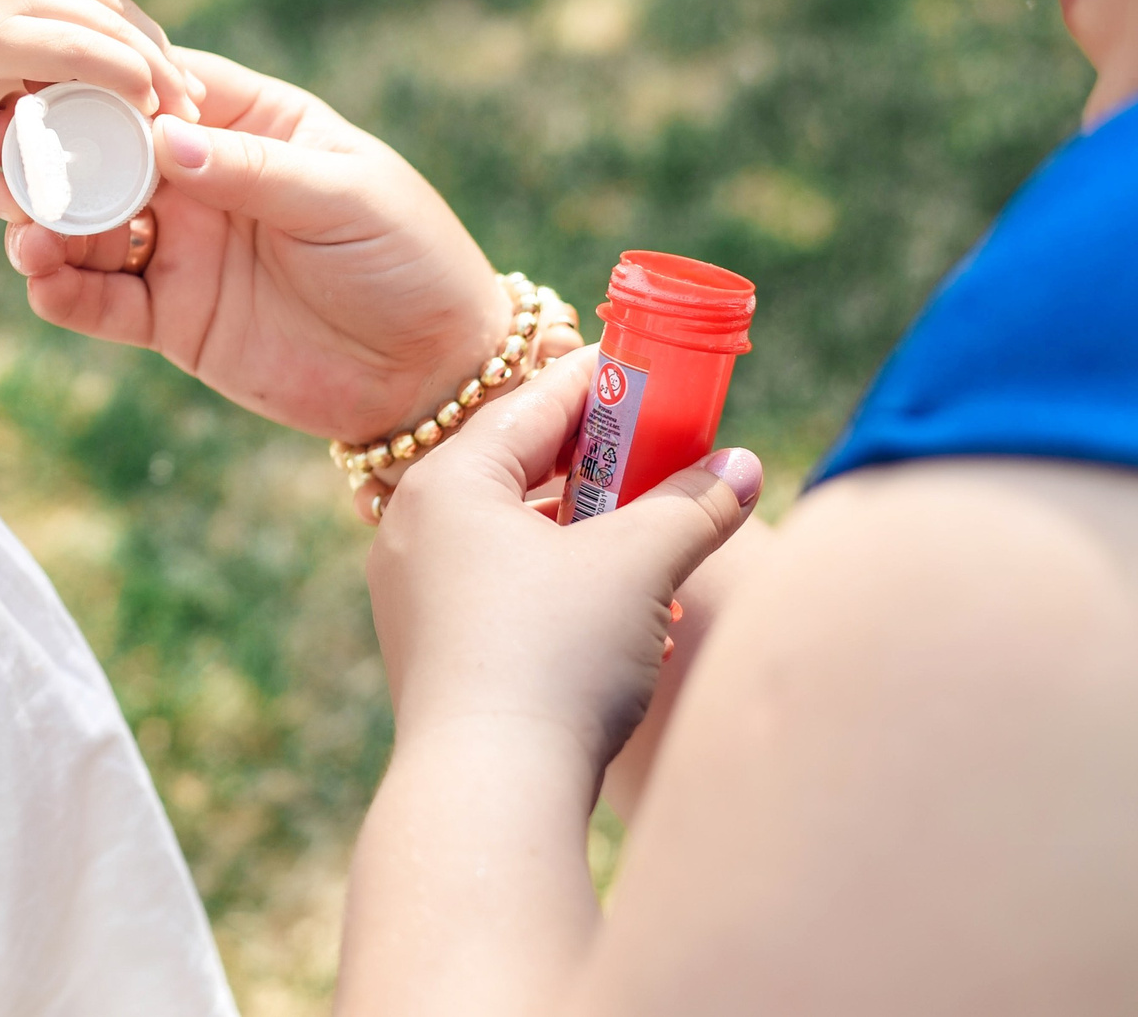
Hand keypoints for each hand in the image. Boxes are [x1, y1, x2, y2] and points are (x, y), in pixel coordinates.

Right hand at [5, 47, 516, 446]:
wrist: (433, 373)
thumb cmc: (408, 259)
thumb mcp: (345, 198)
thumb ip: (254, 170)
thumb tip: (167, 139)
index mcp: (248, 125)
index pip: (161, 87)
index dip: (104, 83)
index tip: (51, 84)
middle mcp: (201, 180)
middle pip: (106, 154)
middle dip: (54, 156)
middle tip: (11, 162)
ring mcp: (180, 248)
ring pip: (88, 227)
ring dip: (46, 225)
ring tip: (23, 232)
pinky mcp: (171, 317)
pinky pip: (99, 301)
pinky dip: (61, 291)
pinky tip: (41, 280)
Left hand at [367, 350, 763, 771]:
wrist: (490, 789)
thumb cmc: (555, 655)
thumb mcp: (639, 566)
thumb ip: (693, 504)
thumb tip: (744, 466)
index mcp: (446, 482)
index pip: (531, 403)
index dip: (602, 382)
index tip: (656, 369)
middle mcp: (414, 526)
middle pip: (518, 464)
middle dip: (601, 461)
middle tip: (668, 449)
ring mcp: (414, 591)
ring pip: (514, 530)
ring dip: (588, 528)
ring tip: (656, 532)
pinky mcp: (433, 647)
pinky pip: (503, 584)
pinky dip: (562, 578)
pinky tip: (622, 607)